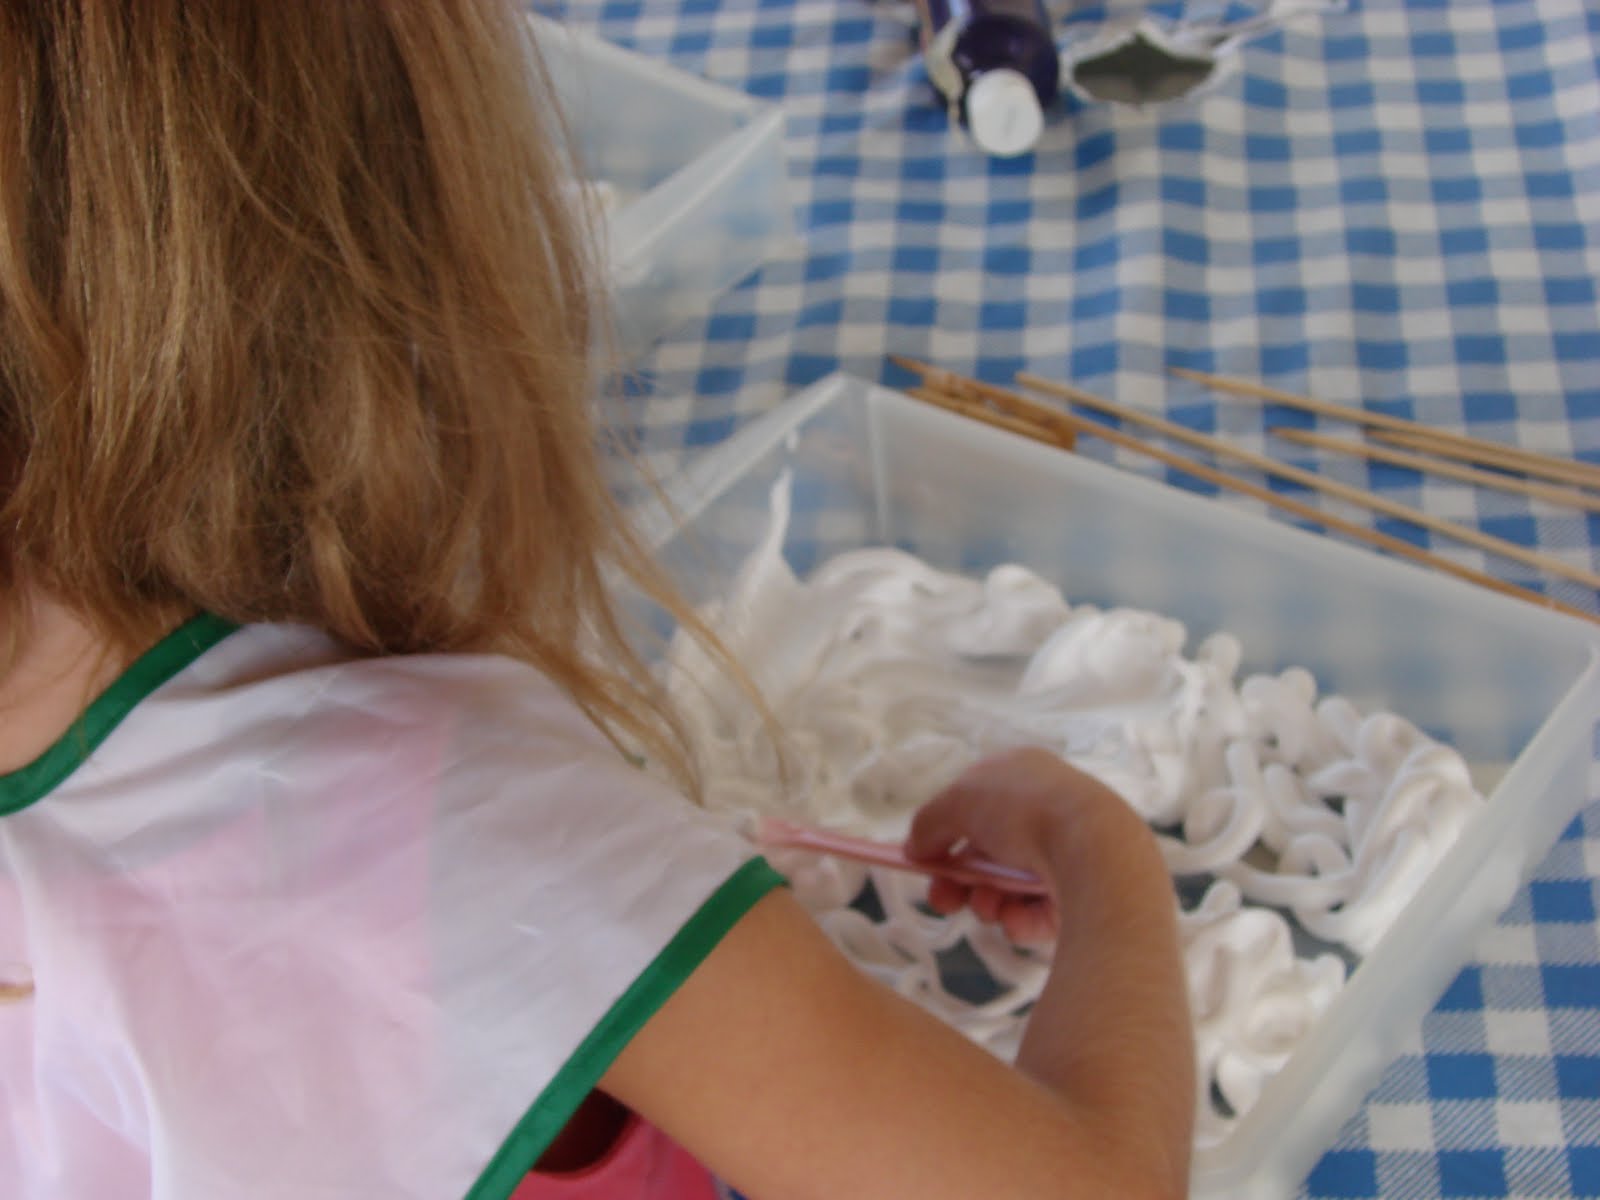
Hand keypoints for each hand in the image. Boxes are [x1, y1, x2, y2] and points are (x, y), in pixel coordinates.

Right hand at [905, 747, 1141, 945]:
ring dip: (986, 901)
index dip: (946, 832)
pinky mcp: (1082, 894)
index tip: (923, 860)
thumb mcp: (958, 801)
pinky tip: (1017, 918)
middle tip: (944, 901)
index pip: (974, 804)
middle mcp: (1047, 810)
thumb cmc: (1026, 810)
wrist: (1095, 852)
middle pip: (988, 853)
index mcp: (1022, 774)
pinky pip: (1038, 912)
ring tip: (989, 908)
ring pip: (1008, 887)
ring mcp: (1067, 853)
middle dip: (959, 881)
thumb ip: (928, 823)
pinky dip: (1020, 918)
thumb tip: (913, 847)